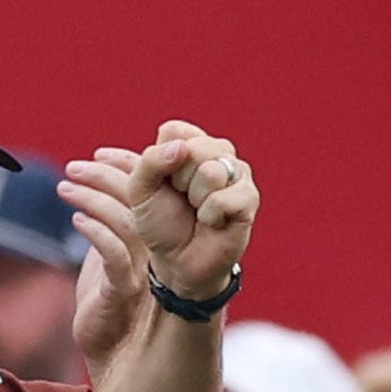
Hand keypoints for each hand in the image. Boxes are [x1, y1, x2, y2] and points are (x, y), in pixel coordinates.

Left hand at [58, 161, 152, 381]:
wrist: (109, 354)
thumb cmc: (106, 303)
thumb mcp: (108, 254)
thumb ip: (110, 224)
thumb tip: (95, 188)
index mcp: (157, 236)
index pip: (150, 189)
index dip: (127, 164)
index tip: (99, 153)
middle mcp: (156, 250)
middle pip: (140, 198)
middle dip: (106, 174)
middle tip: (74, 166)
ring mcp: (143, 270)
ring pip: (126, 221)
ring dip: (92, 199)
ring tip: (66, 187)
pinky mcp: (124, 290)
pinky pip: (113, 254)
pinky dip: (94, 232)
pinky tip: (76, 220)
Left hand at [96, 121, 257, 300]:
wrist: (177, 260)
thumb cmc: (160, 222)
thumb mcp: (140, 191)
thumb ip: (150, 162)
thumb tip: (182, 148)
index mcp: (190, 142)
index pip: (174, 131)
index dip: (162, 161)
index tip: (165, 183)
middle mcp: (217, 151)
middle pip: (194, 148)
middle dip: (179, 181)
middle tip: (183, 199)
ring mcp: (238, 172)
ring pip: (211, 172)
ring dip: (195, 199)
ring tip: (198, 210)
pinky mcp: (250, 197)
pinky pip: (224, 198)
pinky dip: (210, 216)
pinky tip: (213, 222)